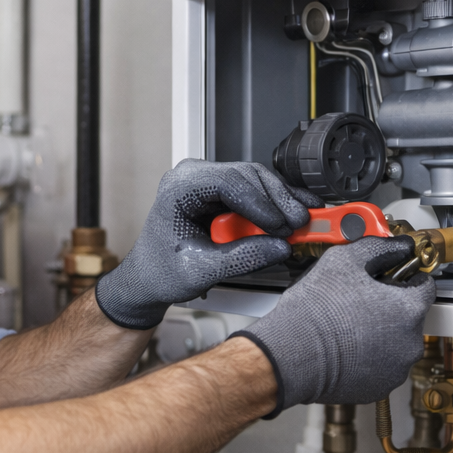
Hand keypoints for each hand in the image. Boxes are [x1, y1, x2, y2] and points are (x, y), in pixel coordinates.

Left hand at [95, 160, 321, 329]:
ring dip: (281, 200)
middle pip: (247, 175)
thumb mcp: (202, 270)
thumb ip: (242, 258)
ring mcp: (208, 181)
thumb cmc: (162, 271)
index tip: (281, 224)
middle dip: (278, 200)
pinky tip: (297, 211)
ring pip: (256, 180)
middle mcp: (193, 176)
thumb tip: (280, 247)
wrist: (148, 277)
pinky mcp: (221, 192)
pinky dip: (276, 203)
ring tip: (303, 221)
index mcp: (179, 188)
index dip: (260, 202)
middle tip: (301, 223)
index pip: (228, 181)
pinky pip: (254, 191)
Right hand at [237, 236, 433, 412]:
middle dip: (391, 308)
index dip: (408, 278)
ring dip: (382, 335)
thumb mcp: (345, 260)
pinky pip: (382, 367)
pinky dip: (370, 358)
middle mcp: (410, 342)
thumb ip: (380, 248)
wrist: (291, 354)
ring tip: (350, 326)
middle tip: (361, 302)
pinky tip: (348, 347)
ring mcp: (396, 368)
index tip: (395, 279)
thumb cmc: (316, 311)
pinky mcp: (379, 388)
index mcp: (409, 309)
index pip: (426, 287)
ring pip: (397, 344)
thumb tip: (397, 246)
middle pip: (410, 317)